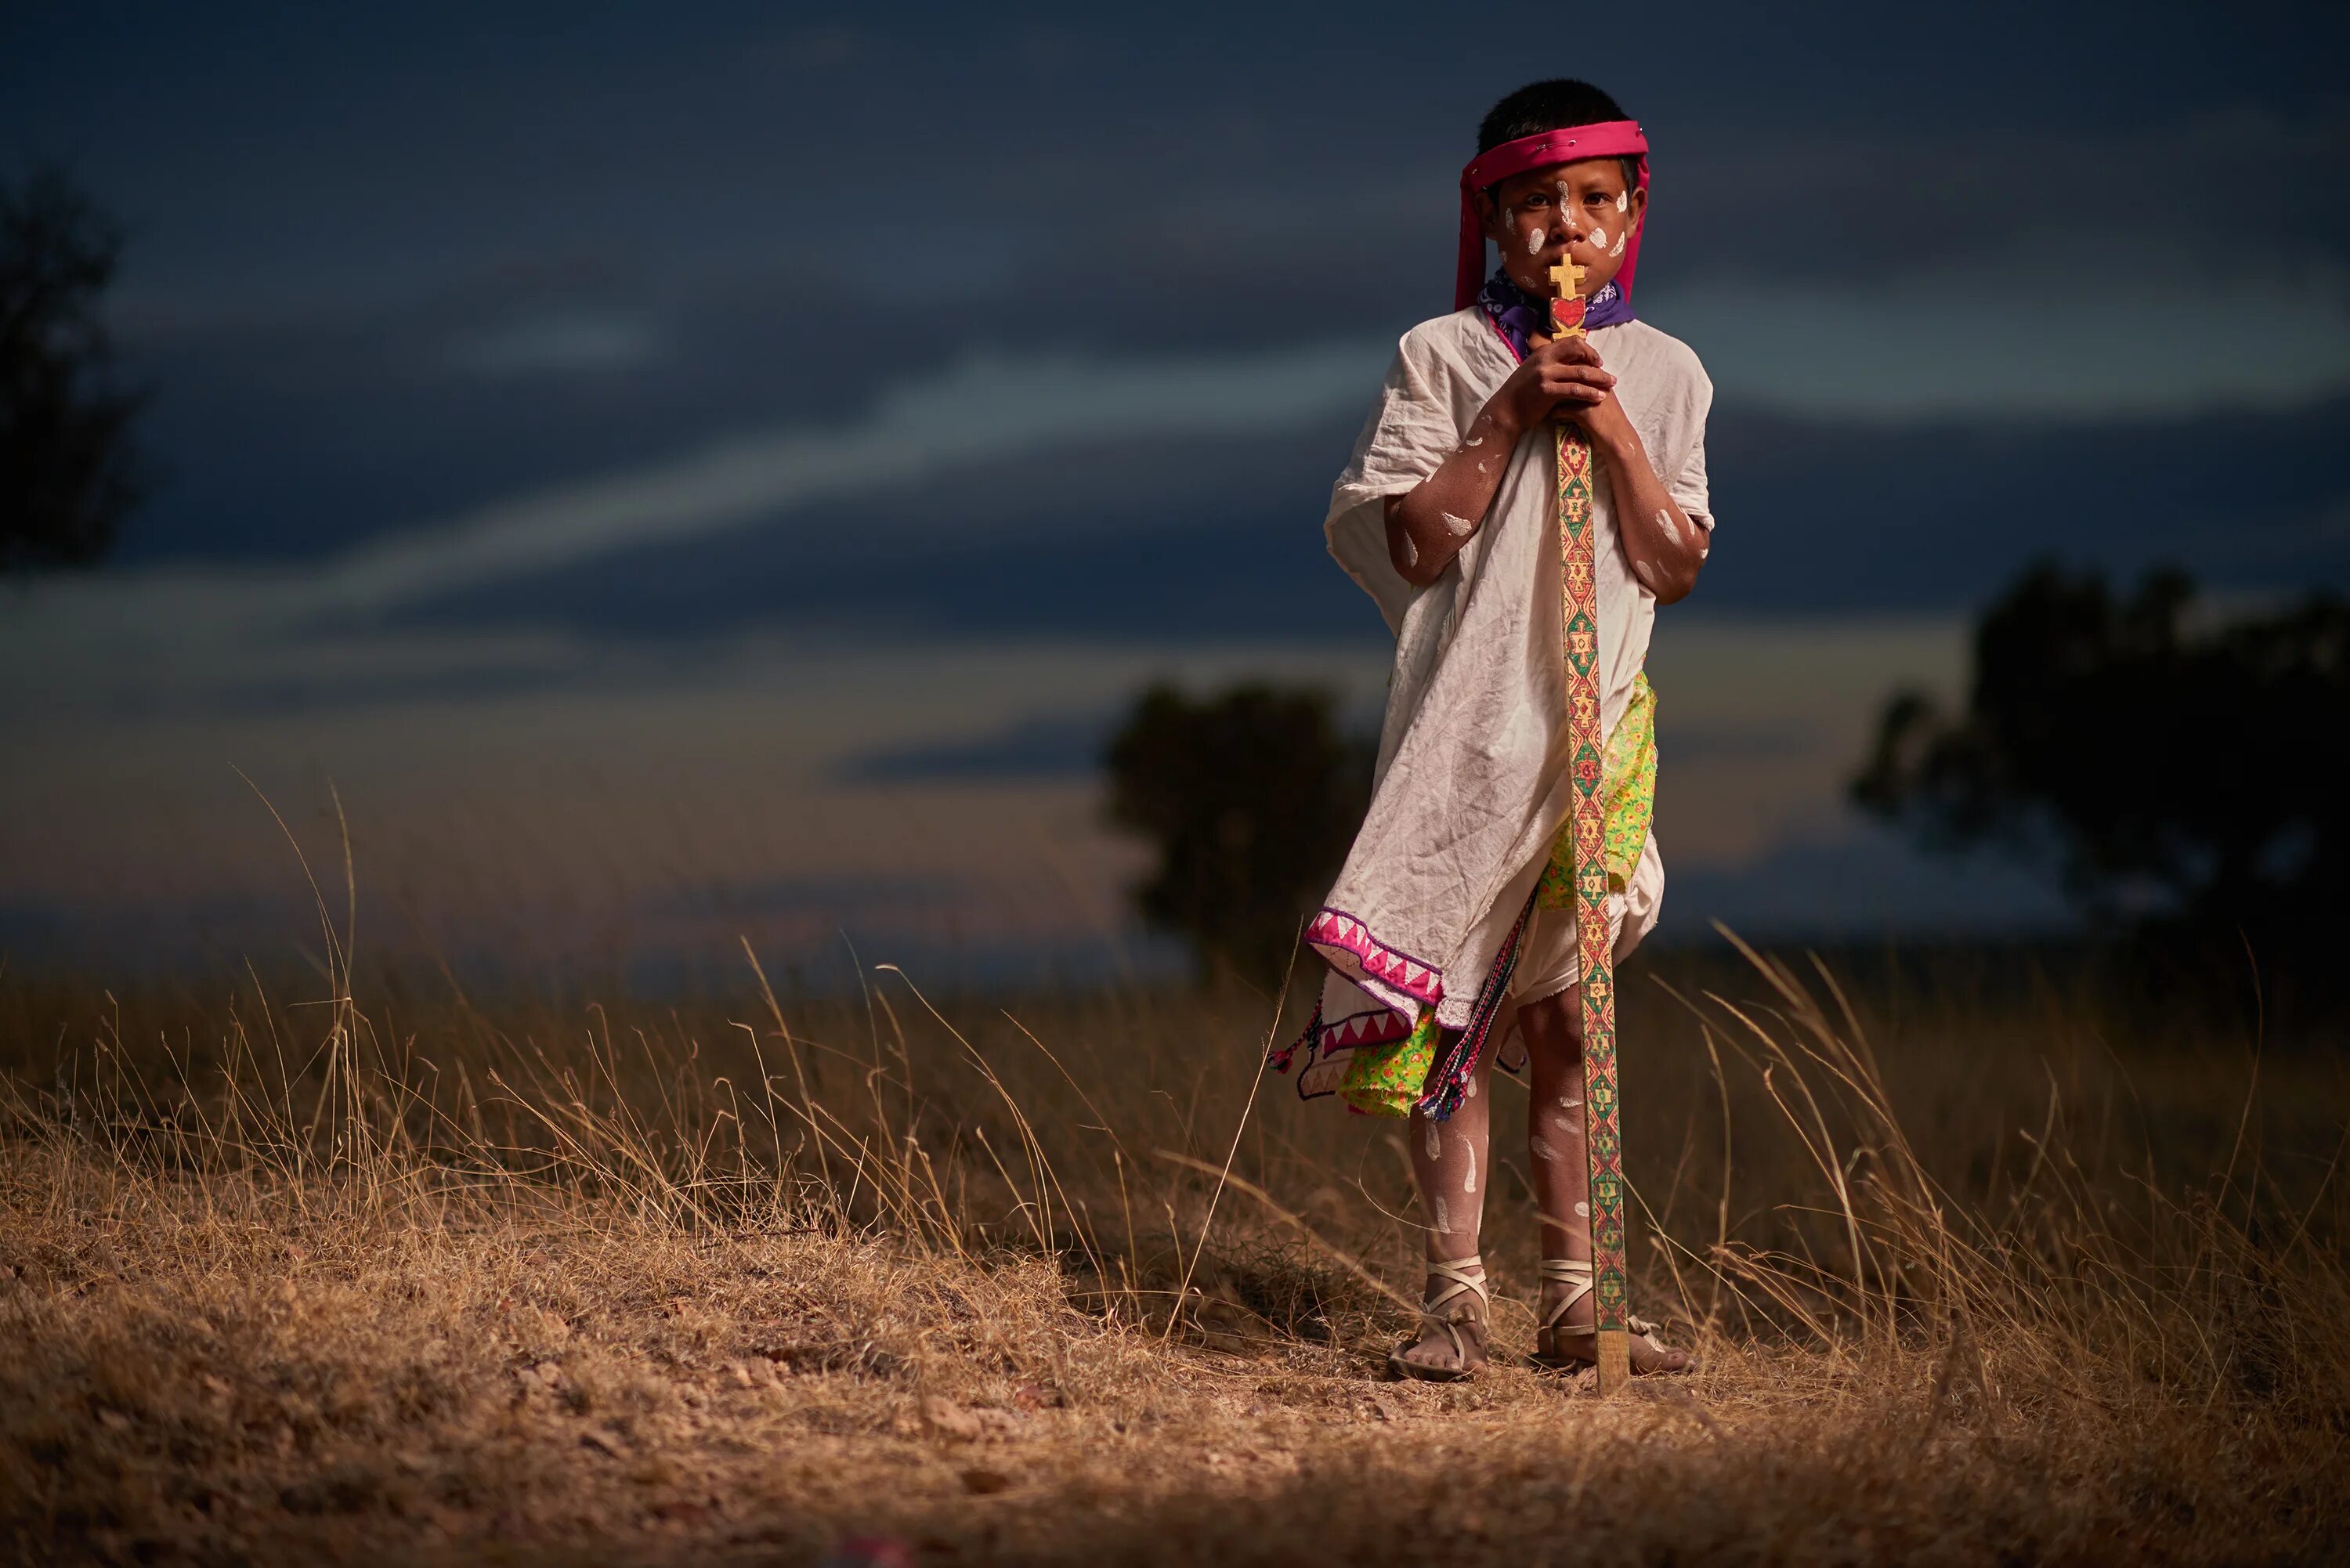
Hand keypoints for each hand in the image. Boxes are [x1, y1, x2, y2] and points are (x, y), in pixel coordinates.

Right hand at [1490, 333, 1616, 435]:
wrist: (1506, 411)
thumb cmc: (1522, 392)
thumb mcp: (1535, 370)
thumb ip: (1552, 363)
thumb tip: (1573, 360)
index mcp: (1544, 351)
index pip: (1572, 342)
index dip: (1589, 350)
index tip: (1597, 361)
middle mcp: (1545, 359)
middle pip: (1579, 353)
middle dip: (1598, 364)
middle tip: (1609, 376)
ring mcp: (1545, 374)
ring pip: (1580, 372)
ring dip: (1599, 379)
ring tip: (1610, 386)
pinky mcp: (1547, 391)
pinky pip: (1575, 390)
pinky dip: (1590, 393)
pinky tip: (1599, 397)